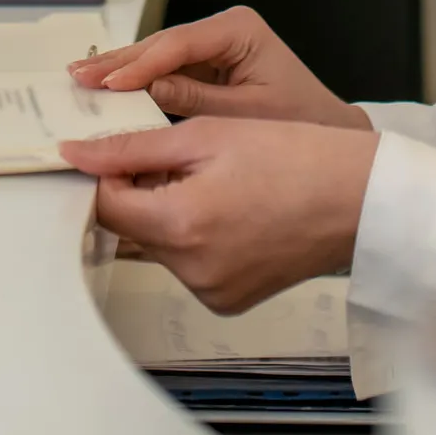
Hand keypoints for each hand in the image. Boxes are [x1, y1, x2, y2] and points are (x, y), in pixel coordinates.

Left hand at [59, 117, 379, 314]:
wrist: (359, 198)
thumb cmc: (295, 157)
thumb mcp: (206, 134)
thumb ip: (133, 147)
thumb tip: (76, 154)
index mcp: (181, 226)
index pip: (105, 206)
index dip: (105, 173)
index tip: (118, 150)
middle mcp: (192, 271)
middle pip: (130, 229)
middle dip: (140, 192)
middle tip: (176, 159)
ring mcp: (212, 291)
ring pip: (158, 248)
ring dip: (166, 215)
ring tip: (210, 182)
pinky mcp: (230, 300)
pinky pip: (189, 267)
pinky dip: (194, 238)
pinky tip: (227, 209)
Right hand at [69, 7, 366, 128]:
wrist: (327, 131)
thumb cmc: (300, 122)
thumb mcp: (246, 115)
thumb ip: (194, 101)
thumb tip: (143, 91)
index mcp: (238, 29)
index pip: (178, 44)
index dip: (141, 65)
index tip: (110, 84)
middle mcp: (222, 29)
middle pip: (160, 44)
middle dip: (119, 62)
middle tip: (79, 76)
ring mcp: (211, 45)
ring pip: (156, 56)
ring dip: (120, 70)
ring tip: (81, 79)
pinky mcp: (203, 65)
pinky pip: (163, 71)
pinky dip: (135, 82)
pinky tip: (105, 87)